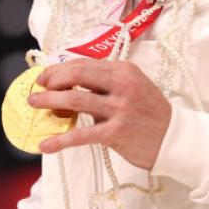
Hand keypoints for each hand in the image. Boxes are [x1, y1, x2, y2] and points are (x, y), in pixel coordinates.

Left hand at [27, 60, 171, 169]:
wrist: (173, 137)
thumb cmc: (150, 112)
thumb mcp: (133, 86)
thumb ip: (106, 83)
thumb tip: (70, 83)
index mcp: (124, 70)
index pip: (84, 63)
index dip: (59, 68)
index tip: (45, 76)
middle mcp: (122, 85)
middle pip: (77, 75)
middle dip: (52, 80)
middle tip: (37, 89)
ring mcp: (119, 108)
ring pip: (75, 99)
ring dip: (49, 101)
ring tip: (35, 105)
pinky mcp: (115, 133)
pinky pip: (81, 135)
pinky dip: (60, 140)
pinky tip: (45, 144)